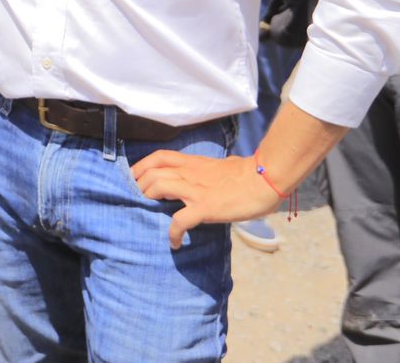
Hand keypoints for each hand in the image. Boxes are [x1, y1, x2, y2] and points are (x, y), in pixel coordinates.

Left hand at [131, 151, 279, 248]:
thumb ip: (204, 171)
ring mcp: (196, 190)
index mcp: (193, 163)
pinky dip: (173, 232)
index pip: (159, 157)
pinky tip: (175, 242)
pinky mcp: (205, 207)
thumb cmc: (248, 174)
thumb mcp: (218, 167)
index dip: (141, 166)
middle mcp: (190, 173)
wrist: (265, 178)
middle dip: (139, 185)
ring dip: (148, 201)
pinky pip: (181, 220)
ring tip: (148, 214)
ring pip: (158, 187)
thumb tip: (203, 178)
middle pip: (152, 172)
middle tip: (137, 199)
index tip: (134, 178)